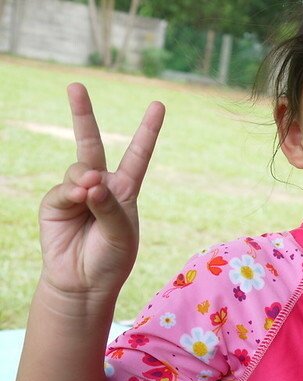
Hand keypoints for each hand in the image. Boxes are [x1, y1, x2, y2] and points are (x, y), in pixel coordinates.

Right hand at [37, 83, 164, 314]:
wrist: (83, 282)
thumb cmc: (112, 259)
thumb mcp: (122, 234)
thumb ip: (110, 206)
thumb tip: (89, 180)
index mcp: (126, 189)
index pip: (138, 154)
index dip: (148, 130)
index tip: (158, 104)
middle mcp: (101, 184)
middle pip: (92, 143)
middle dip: (82, 114)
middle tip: (75, 86)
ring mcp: (76, 191)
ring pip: (79, 168)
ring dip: (85, 179)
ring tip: (89, 197)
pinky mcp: (56, 202)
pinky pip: (64, 188)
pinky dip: (73, 194)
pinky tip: (79, 202)